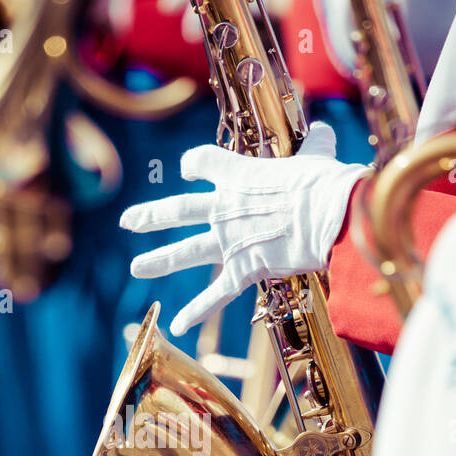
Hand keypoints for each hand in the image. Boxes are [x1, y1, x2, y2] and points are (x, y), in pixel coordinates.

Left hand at [122, 122, 366, 335]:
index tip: (188, 168)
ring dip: (159, 261)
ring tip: (136, 268)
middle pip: (179, 210)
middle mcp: (225, 209)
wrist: (328, 216)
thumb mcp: (316, 156)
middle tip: (128, 221)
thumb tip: (324, 129)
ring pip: (186, 252)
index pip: (203, 162)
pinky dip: (197, 312)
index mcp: (239, 175)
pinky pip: (216, 296)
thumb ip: (315, 145)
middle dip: (152, 216)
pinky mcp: (244, 271)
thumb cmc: (324, 183)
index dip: (194, 164)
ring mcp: (229, 242)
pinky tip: (178, 325)